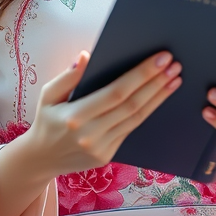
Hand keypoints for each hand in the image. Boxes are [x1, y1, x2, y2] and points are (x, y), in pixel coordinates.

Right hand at [21, 49, 181, 180]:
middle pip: (132, 105)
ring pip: (136, 118)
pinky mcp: (107, 156)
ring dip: (158, 97)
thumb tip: (87, 56)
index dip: (141, 74)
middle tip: (174, 65)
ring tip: (174, 79)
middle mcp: (90, 134)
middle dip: (156, 83)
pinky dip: (147, 111)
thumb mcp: (48, 94)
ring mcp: (100, 148)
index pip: (116, 92)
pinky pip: (131, 129)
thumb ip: (68, 76)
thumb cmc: (46, 119)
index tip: (160, 58)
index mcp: (75, 116)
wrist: (41, 159)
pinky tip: (158, 97)